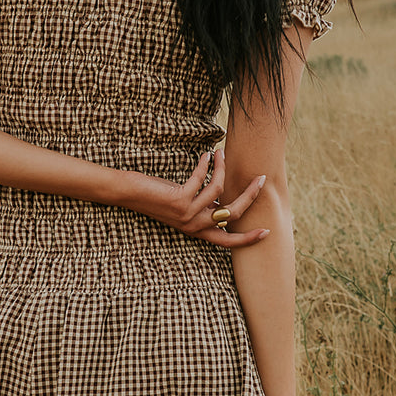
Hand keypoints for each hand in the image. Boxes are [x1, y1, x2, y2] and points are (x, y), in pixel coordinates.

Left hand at [123, 148, 267, 245]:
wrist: (129, 194)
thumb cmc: (157, 197)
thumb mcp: (186, 206)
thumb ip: (205, 208)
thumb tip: (225, 201)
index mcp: (197, 230)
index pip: (227, 241)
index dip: (248, 238)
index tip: (266, 231)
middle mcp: (194, 226)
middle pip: (233, 214)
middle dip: (250, 195)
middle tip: (261, 178)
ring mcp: (187, 214)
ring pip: (220, 192)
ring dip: (223, 169)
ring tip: (222, 153)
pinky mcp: (179, 200)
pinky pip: (202, 179)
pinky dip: (206, 164)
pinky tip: (205, 155)